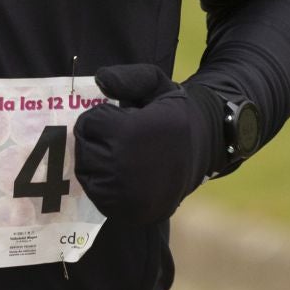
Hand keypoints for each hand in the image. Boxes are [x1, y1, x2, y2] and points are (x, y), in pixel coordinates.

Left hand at [72, 64, 219, 225]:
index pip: (88, 123)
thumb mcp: (156, 84)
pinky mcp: (128, 212)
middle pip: (84, 149)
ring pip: (87, 173)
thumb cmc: (174, 113)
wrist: (205, 149)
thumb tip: (100, 79)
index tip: (119, 118)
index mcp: (130, 133)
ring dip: (95, 160)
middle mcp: (124, 166)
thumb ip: (127, 77)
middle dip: (95, 138)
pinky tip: (119, 172)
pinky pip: (97, 195)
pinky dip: (101, 183)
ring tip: (117, 153)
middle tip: (116, 136)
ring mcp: (125, 194)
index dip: (101, 117)